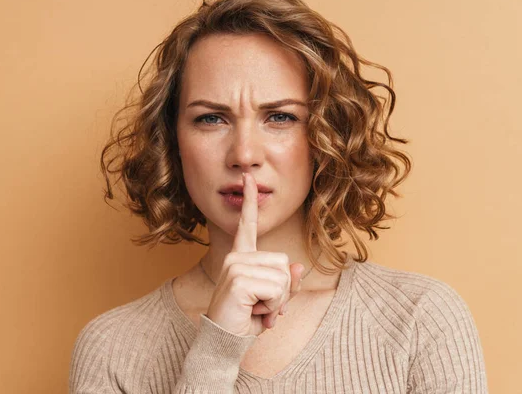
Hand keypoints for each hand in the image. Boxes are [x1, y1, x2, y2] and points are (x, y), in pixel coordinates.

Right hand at [205, 172, 304, 335]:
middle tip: (261, 305)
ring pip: (282, 277)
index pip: (247, 224)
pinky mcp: (237, 279)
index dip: (250, 200)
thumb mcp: (273, 301)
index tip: (248, 177)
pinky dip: (272, 307)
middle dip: (282, 291)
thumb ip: (287, 283)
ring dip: (277, 300)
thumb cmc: (246, 321)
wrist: (224, 343)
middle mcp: (235, 257)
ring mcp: (234, 265)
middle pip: (284, 262)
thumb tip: (297, 266)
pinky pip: (276, 289)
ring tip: (256, 309)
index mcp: (241, 257)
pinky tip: (253, 312)